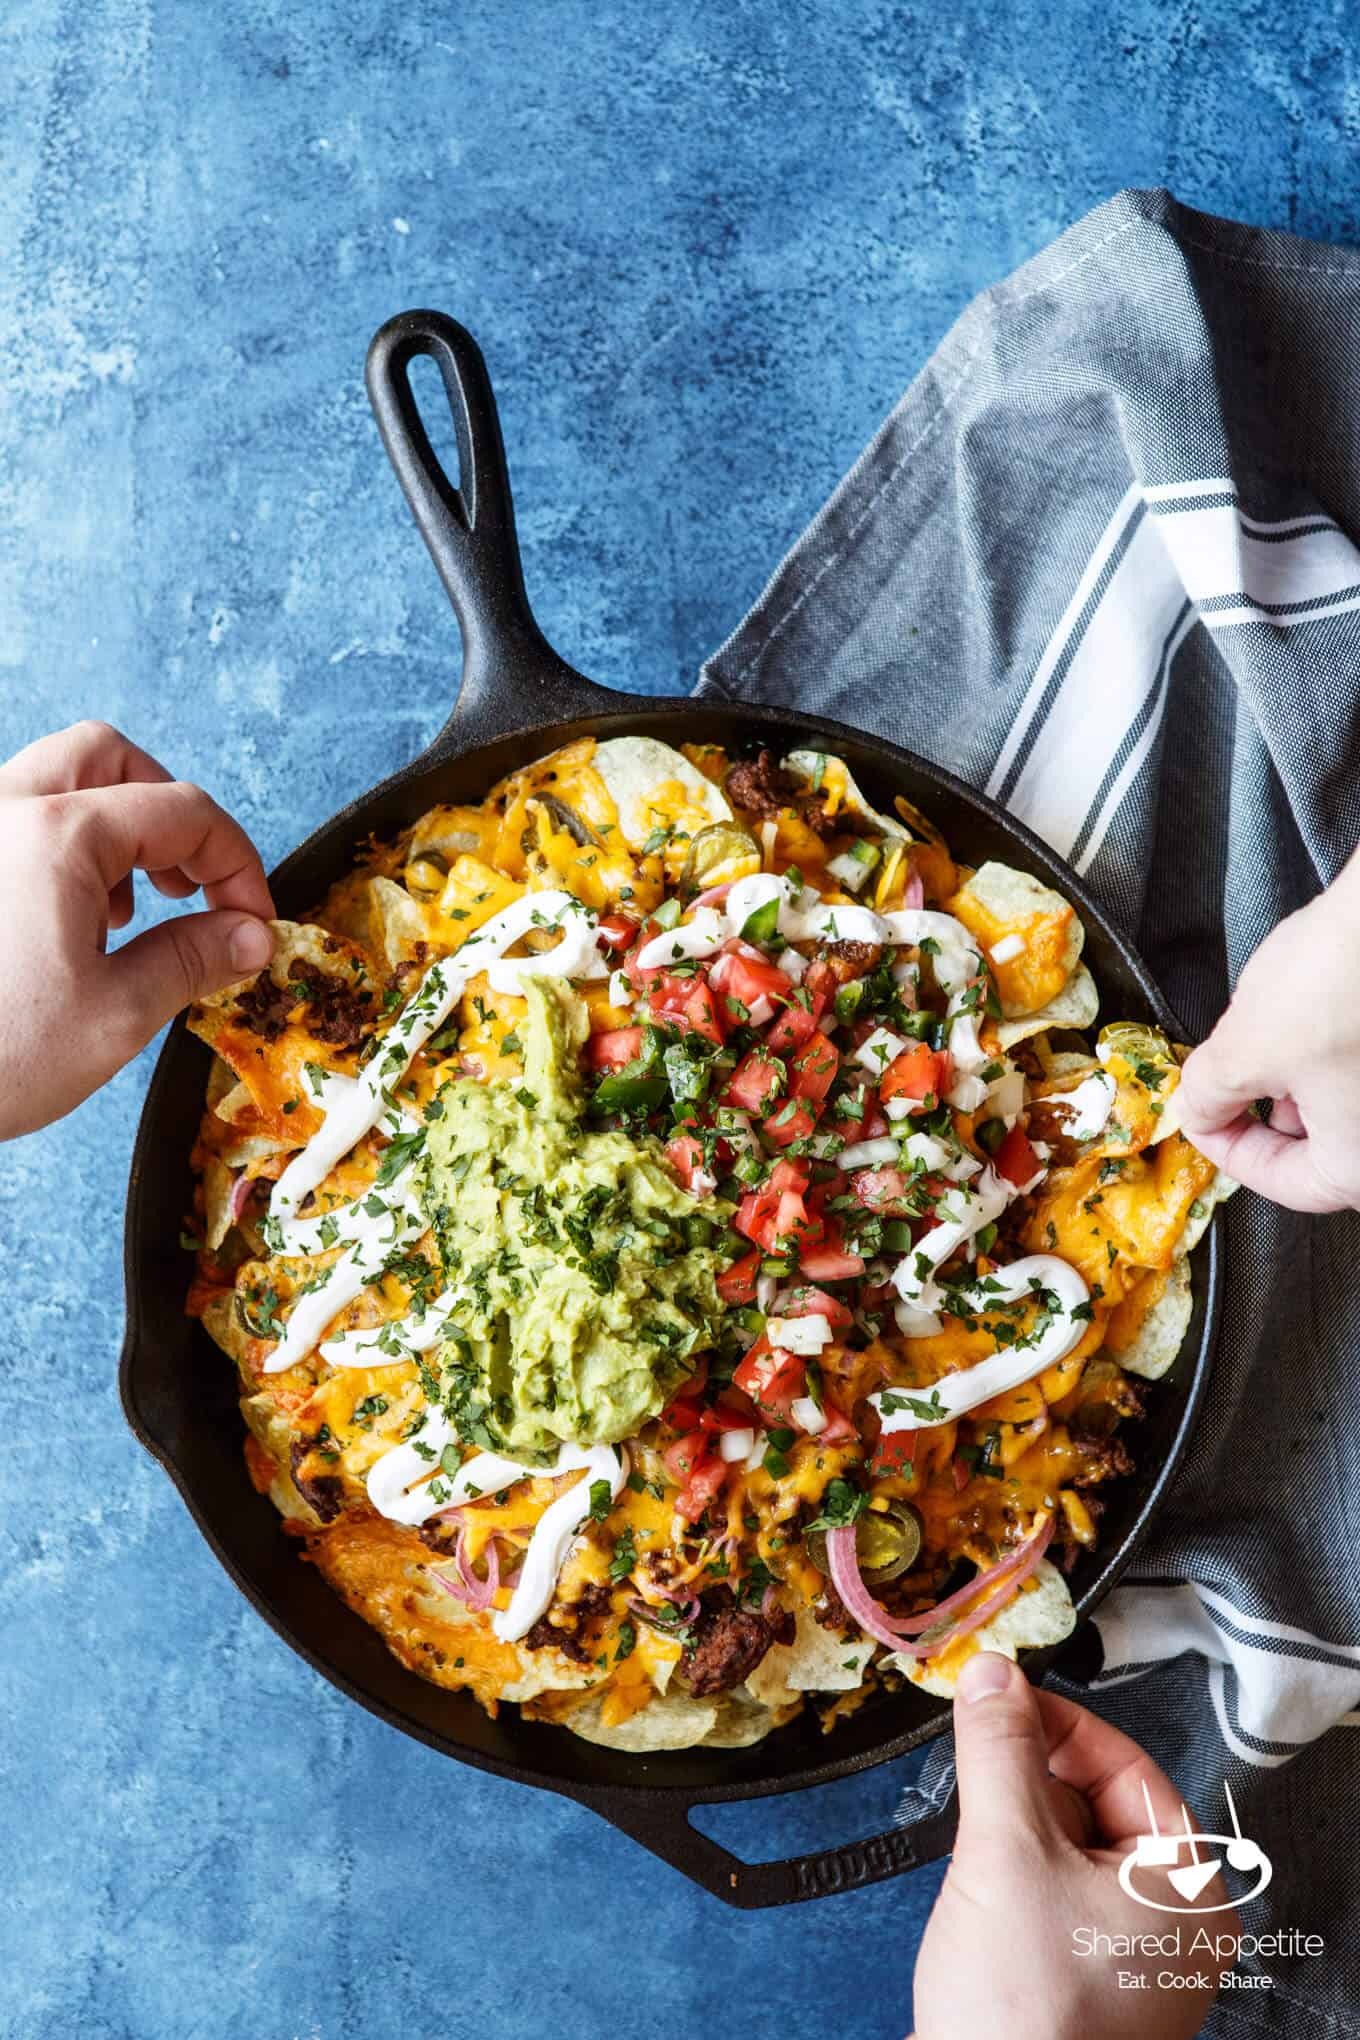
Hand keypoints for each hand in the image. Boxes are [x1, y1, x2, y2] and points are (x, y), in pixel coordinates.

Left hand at [0, 721, 274, 1138]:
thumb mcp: (116, 1016)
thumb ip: (194, 960)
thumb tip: (251, 937)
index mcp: (57, 835)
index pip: (184, 812)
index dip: (238, 864)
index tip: (253, 922)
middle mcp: (3, 811)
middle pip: (110, 758)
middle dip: (168, 813)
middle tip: (194, 884)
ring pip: (55, 782)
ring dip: (113, 827)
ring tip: (128, 911)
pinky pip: (15, 822)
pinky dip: (61, 849)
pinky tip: (69, 925)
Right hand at [911, 1654, 1236, 2039]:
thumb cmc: (1023, 2015)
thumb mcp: (1005, 1852)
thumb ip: (999, 1751)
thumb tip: (992, 1675)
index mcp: (1185, 1893)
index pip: (1128, 1767)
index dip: (1059, 1725)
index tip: (999, 1696)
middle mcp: (1168, 1927)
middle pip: (1093, 1804)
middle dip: (1028, 1783)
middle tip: (977, 1770)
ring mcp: (1124, 1960)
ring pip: (1063, 1848)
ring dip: (1011, 1832)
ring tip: (977, 1861)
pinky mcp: (1077, 1982)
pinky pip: (1047, 1896)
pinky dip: (1008, 1878)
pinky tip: (977, 1898)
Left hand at [1177, 850, 1359, 1210]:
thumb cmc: (1340, 981)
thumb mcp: (1245, 1048)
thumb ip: (1208, 1095)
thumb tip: (1197, 1108)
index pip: (1285, 1184)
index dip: (1227, 1150)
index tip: (1197, 1118)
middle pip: (1321, 1146)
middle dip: (1265, 1109)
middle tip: (1226, 1078)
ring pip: (1345, 1104)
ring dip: (1299, 1077)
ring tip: (1270, 1033)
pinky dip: (1333, 1050)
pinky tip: (1311, 1010)